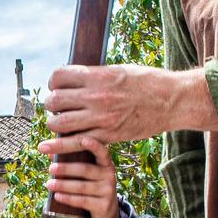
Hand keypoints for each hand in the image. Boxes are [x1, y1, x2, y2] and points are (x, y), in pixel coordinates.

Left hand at [41, 64, 212, 144]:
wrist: (172, 100)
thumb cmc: (148, 82)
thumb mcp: (119, 70)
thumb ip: (96, 75)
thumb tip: (76, 78)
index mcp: (98, 75)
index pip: (59, 76)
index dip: (53, 82)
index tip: (57, 86)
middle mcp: (96, 95)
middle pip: (55, 100)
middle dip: (51, 104)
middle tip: (57, 107)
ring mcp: (101, 117)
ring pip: (59, 122)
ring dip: (54, 123)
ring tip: (59, 122)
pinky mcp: (108, 135)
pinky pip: (75, 142)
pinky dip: (58, 145)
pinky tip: (46, 147)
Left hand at [41, 134, 120, 217]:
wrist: (104, 212)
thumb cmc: (91, 187)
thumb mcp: (87, 174)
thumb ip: (74, 162)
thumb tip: (51, 154)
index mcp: (105, 164)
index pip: (101, 152)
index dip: (94, 146)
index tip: (84, 140)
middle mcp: (109, 176)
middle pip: (85, 170)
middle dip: (66, 169)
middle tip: (51, 169)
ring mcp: (108, 191)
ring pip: (82, 186)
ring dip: (63, 185)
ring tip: (49, 184)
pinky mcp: (104, 206)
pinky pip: (82, 200)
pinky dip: (68, 198)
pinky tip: (57, 196)